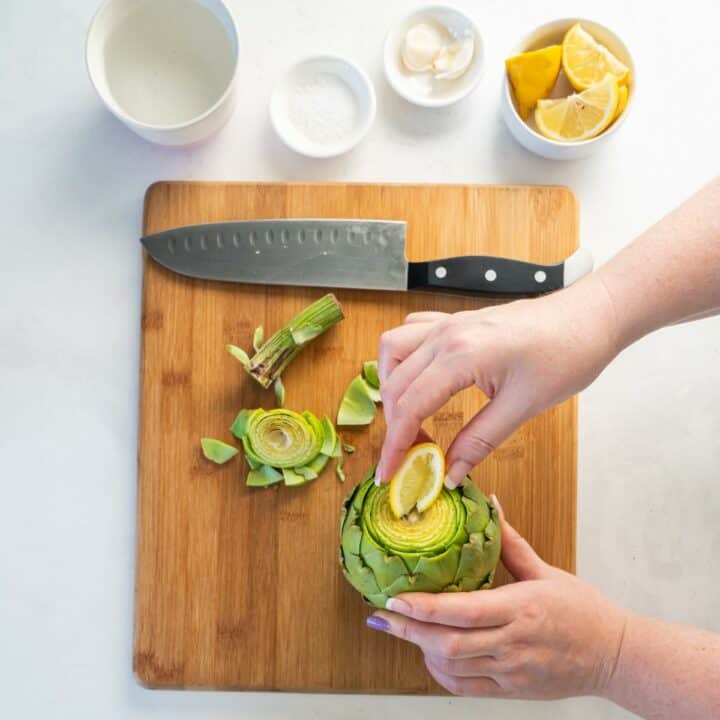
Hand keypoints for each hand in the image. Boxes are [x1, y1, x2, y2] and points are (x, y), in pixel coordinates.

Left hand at [366, 497, 627, 699]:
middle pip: (450, 643)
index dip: (425, 607)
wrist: (614, 655)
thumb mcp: (547, 571)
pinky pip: (466, 687)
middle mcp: (514, 641)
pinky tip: (430, 655)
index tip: (394, 597)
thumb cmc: (582, 610)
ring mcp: (513, 670)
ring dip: (421, 649)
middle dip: (409, 630)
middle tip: (381, 616)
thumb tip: (489, 504)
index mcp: (522, 607)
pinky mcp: (513, 689)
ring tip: (402, 628)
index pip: (464, 611)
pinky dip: (442, 672)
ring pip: (454, 667)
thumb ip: (510, 541)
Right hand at [377, 279, 618, 485]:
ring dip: (391, 385)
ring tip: (408, 415)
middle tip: (409, 456)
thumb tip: (450, 473)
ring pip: (392, 350)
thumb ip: (479, 440)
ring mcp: (448, 323)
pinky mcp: (456, 320)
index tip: (389, 473)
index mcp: (460, 355)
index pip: (409, 406)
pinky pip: (411, 332)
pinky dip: (404, 358)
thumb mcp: (523, 406)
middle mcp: (445, 334)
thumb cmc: (566, 355)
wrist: (590, 317)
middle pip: (395, 384)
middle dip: (393, 425)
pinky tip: (420, 378)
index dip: (394, 445)